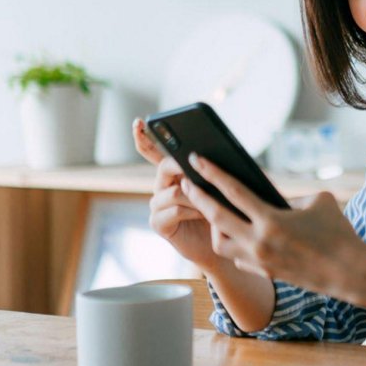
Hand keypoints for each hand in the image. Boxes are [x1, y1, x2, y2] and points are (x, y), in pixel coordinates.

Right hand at [132, 118, 224, 271]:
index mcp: (175, 172)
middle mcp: (162, 186)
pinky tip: (204, 213)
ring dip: (195, 194)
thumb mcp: (222, 184)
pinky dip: (192, 209)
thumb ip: (215, 168)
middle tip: (195, 163)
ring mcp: (158, 205)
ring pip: (173, 190)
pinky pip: (174, 209)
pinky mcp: (159, 223)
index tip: (140, 122)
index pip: (154, 151)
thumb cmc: (226, 210)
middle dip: (180, 164)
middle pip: (165, 166)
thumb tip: (220, 149)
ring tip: (211, 200)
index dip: (144, 137)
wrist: (224, 243)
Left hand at [181, 154, 365, 300]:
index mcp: (271, 220)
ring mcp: (259, 261)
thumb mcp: (318, 201)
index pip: (233, 191)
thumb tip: (273, 199)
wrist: (349, 273)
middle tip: (186, 182)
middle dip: (198, 197)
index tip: (196, 159)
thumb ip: (291, 197)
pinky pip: (238, 257)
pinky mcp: (265, 273)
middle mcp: (259, 242)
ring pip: (220, 242)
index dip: (212, 173)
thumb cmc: (339, 232)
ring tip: (216, 213)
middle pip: (216, 216)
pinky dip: (235, 244)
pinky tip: (239, 234)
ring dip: (215, 226)